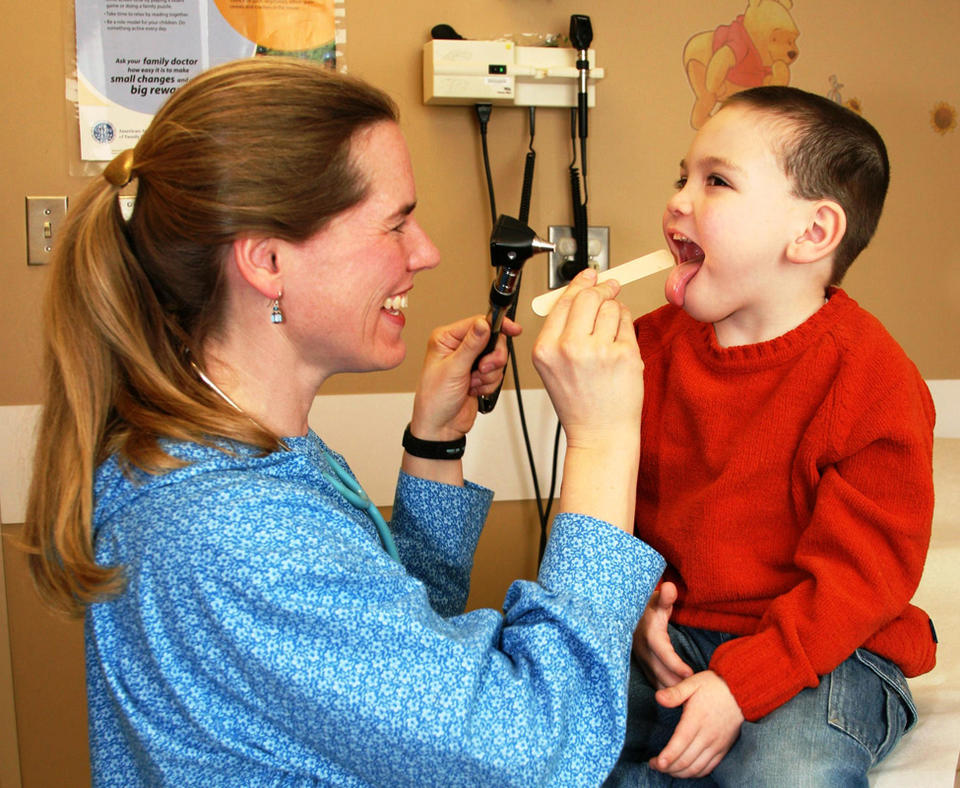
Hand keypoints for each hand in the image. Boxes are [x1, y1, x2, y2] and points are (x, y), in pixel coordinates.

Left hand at [410, 314, 520, 441]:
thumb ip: (471, 345)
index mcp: (447, 339)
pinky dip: (489, 384)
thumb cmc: (434, 400)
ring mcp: (470, 362)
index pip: (478, 322)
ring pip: (496, 358)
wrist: (440, 427)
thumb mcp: (453, 369)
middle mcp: (458, 347)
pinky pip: (496, 373)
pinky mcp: (478, 375)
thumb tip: (483, 324)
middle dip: (492, 358)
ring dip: (489, 375)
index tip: (512, 329)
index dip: (497, 326)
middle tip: (482, 370)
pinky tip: (474, 390)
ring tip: (472, 383)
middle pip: (492, 340)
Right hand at [532, 268, 643, 446]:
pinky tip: (620, 343)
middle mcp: (569, 348)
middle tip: (610, 287)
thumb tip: (581, 292)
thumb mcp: (553, 367)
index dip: (579, 283)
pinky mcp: (625, 355)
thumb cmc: (579, 403)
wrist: (599, 434)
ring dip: (615, 311)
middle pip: (588, 297)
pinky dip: (626, 326)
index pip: (563, 301)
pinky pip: (627, 323)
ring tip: (612, 332)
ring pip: (611, 307)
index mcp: (545, 349)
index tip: (590, 275)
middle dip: (602, 287)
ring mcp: (598, 351)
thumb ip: (561, 331)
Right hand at [632, 582, 692, 688]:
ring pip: (655, 679)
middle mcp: (642, 649)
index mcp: (648, 634)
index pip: (662, 652)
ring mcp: (640, 658)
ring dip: (671, 689)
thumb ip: (666, 597)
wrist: (628, 613)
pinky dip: (665, 688)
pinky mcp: (641, 664)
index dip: (675, 664)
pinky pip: (653, 680)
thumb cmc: (649, 606)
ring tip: (690, 698)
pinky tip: (678, 696)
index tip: (690, 674)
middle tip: (697, 693)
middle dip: (677, 683)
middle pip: (660, 671)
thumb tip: (670, 587)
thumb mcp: (656, 599)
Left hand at [649, 670, 743, 777]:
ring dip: (679, 773)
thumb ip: (675, 692)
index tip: (655, 763)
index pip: (680, 743)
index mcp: (697, 719)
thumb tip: (658, 697)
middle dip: (667, 767)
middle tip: (653, 765)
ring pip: (696, 768)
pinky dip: (694, 773)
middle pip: (686, 760)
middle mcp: (708, 735)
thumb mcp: (693, 683)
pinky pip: (708, 768)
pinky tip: (683, 770)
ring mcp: (717, 744)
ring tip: (665, 769)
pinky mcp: (723, 749)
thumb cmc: (714, 686)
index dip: (668, 757)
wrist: (742, 692)